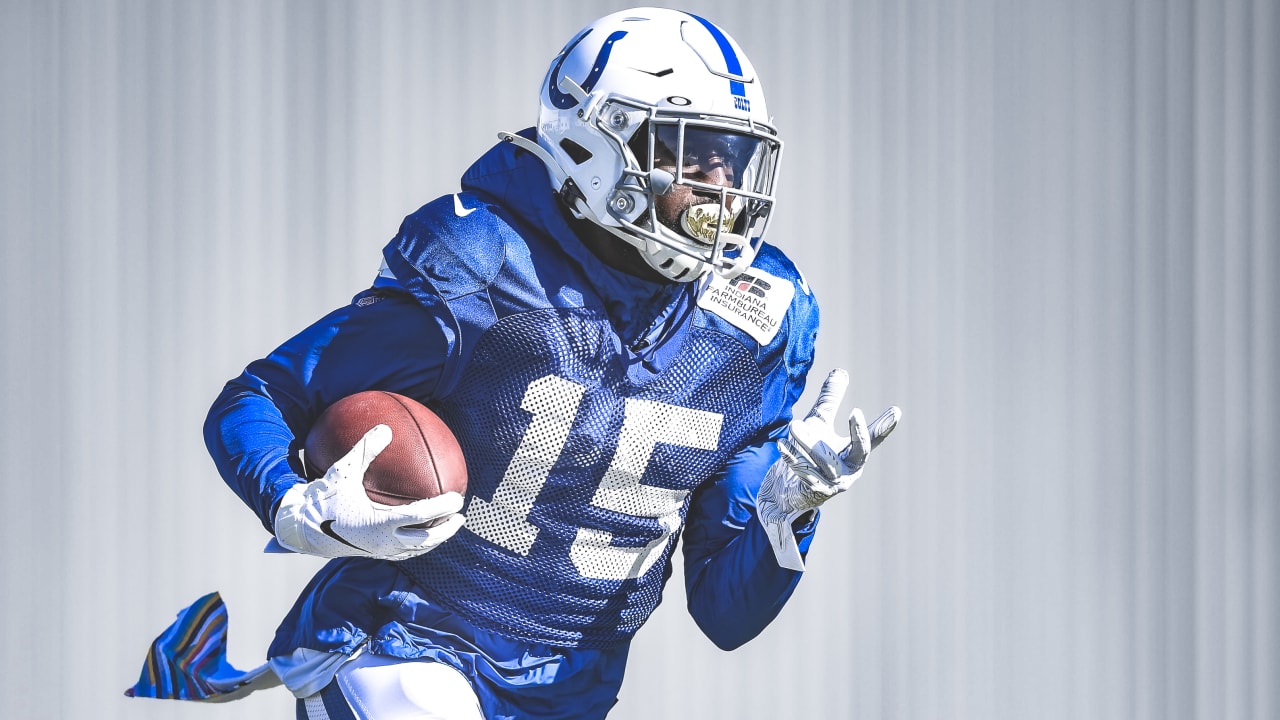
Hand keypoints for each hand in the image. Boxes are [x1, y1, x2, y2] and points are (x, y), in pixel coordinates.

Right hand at [273, 424, 465, 560]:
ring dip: (435, 540)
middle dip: (446, 529)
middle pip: (426, 539)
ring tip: (447, 528)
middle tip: (460, 516)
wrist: (301, 530)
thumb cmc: (322, 499)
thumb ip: (364, 449)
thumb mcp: (343, 471)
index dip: (442, 507)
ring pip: (417, 550)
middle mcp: (383, 541)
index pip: (421, 515)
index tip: (458, 497)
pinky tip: (421, 534)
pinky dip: (418, 545)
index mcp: (379, 523)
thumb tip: (385, 428)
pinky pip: (404, 553)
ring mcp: (379, 551)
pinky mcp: (373, 555)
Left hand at [757, 368, 899, 569]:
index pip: (874, 438)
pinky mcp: (815, 492)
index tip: (896, 411)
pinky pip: (804, 473)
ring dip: (809, 444)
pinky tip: (782, 444)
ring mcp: (834, 484)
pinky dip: (792, 458)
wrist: (790, 487)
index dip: (885, 426)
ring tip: (794, 425)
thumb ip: (830, 400)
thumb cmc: (811, 450)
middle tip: (854, 411)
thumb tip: (841, 371)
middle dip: (858, 432)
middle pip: (858, 451)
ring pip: (825, 462)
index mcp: (856, 454)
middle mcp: (850, 470)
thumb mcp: (820, 422)